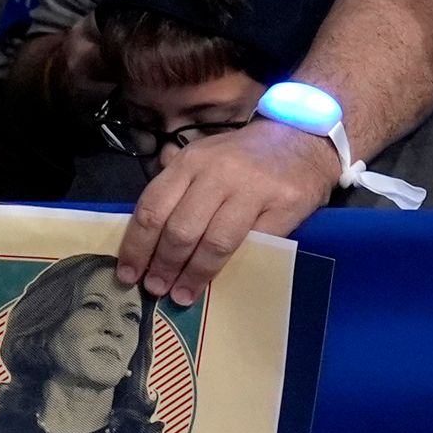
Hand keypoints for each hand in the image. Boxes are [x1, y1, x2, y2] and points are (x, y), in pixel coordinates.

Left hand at [118, 120, 337, 304]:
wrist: (304, 138)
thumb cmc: (244, 156)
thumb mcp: (203, 157)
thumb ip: (174, 186)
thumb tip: (141, 235)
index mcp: (192, 161)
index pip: (153, 209)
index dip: (136, 247)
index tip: (128, 275)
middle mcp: (219, 172)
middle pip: (180, 229)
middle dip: (163, 265)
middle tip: (155, 288)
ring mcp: (253, 188)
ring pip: (213, 241)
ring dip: (194, 274)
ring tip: (182, 294)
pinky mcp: (282, 205)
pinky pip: (252, 244)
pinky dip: (232, 266)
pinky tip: (219, 282)